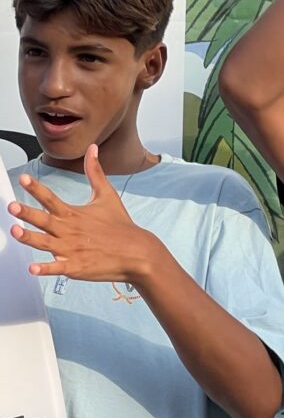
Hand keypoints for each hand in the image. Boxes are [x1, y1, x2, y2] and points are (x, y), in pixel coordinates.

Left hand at [8, 144, 159, 284]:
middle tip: (13, 206)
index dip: (36, 188)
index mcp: (74, 214)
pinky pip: (58, 268)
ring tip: (16, 232)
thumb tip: (92, 149)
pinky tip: (33, 269)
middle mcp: (70, 230)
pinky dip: (46, 269)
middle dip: (28, 213)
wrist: (137, 252)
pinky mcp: (77, 266)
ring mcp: (72, 249)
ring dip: (30, 238)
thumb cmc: (120, 224)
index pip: (51, 198)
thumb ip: (95, 172)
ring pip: (46, 243)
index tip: (24, 179)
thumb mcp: (107, 195)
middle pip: (44, 220)